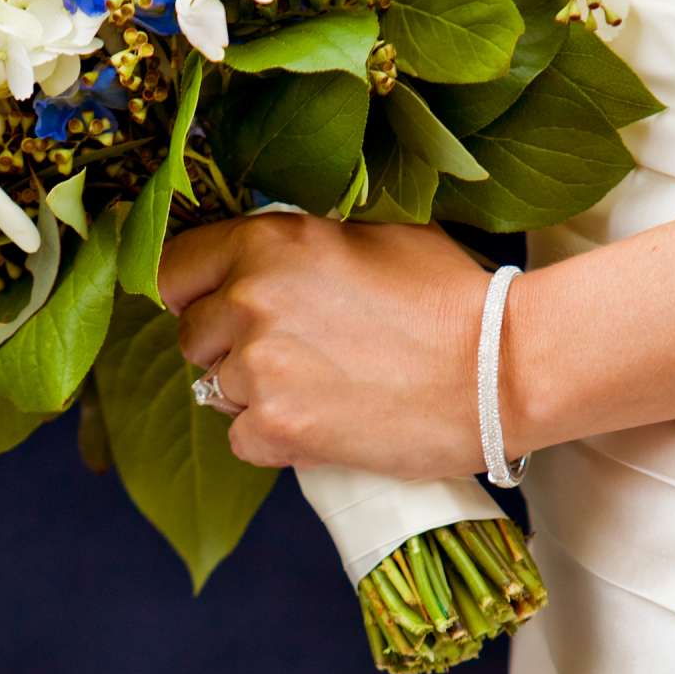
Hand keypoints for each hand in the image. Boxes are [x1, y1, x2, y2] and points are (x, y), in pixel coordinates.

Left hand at [160, 214, 489, 477]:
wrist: (501, 370)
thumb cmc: (450, 299)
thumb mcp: (373, 234)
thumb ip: (301, 241)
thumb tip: (264, 252)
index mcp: (267, 242)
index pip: (173, 269)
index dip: (193, 291)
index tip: (216, 307)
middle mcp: (250, 299)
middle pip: (191, 336)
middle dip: (228, 348)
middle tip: (295, 354)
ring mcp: (258, 367)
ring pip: (217, 390)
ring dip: (257, 395)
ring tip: (325, 387)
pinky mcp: (276, 427)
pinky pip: (242, 440)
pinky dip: (275, 439)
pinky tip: (327, 423)